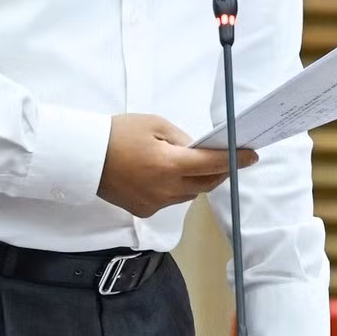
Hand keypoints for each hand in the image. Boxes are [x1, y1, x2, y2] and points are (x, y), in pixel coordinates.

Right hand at [97, 114, 255, 218]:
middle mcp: (166, 189)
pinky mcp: (144, 211)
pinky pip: (171, 200)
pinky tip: (167, 175)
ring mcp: (155, 203)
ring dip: (197, 180)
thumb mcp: (154, 124)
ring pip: (189, 193)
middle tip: (226, 158)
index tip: (252, 155)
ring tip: (193, 164)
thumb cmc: (117, 134)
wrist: (84, 157)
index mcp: (169, 164)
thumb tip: (197, 151)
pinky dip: (177, 188)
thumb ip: (181, 138)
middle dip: (220, 171)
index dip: (236, 160)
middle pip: (206, 183)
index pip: (213, 164)